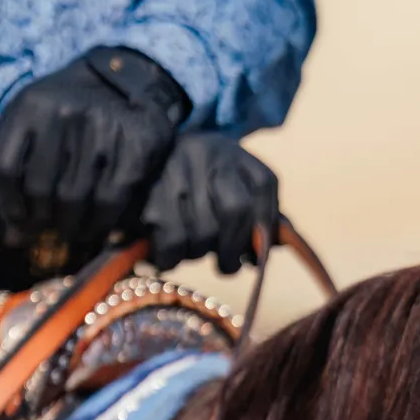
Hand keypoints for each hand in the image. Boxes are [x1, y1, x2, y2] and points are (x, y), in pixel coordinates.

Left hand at [0, 47, 187, 250]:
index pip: (4, 166)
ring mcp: (100, 131)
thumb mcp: (20, 125)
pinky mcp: (132, 148)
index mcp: (28, 108)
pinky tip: (94, 230)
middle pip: (41, 188)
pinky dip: (99, 224)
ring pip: (74, 198)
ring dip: (69, 228)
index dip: (6, 204)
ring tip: (68, 234)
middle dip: (40, 221)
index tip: (15, 223)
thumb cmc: (59, 114)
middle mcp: (62, 115)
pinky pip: (109, 200)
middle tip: (45, 232)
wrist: (119, 85)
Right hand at [141, 133, 278, 274]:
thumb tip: (282, 242)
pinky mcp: (150, 193)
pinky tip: (169, 257)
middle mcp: (209, 156)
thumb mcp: (232, 188)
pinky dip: (173, 258)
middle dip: (234, 247)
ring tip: (194, 250)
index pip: (264, 192)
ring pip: (205, 231)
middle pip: (236, 212)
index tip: (254, 254)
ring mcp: (178, 170)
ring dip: (201, 253)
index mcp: (236, 156)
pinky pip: (173, 240)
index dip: (264, 230)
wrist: (137, 159)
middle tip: (227, 264)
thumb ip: (259, 213)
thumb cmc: (196, 187)